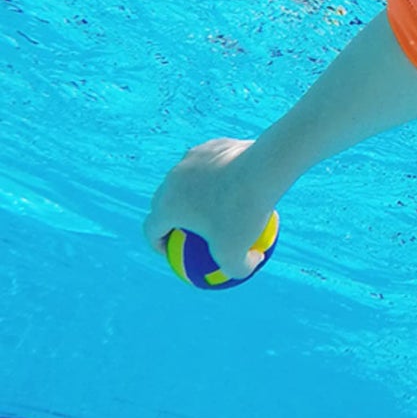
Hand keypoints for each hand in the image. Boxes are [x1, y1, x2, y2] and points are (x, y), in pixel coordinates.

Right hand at [142, 138, 277, 280]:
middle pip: (165, 201)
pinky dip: (220, 175)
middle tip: (189, 230)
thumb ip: (236, 269)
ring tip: (216, 203)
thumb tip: (242, 271)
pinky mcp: (213, 145)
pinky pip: (212, 164)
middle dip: (172, 217)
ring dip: (197, 193)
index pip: (152, 230)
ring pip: (190, 179)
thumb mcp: (240, 253)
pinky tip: (241, 184)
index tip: (173, 252)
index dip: (158, 245)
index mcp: (167, 205)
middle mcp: (173, 179)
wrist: (264, 166)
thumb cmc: (245, 212)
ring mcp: (192, 158)